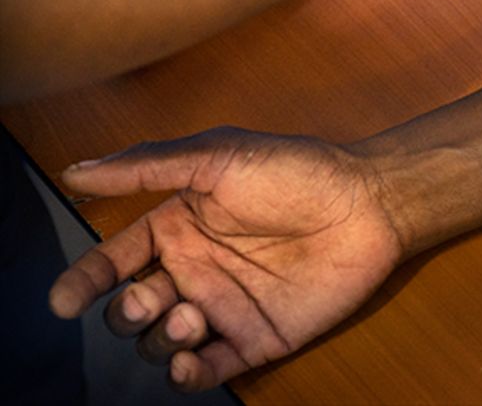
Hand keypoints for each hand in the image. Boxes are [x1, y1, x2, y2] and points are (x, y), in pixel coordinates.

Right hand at [48, 128, 402, 392]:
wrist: (369, 204)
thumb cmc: (300, 170)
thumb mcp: (219, 155)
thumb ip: (148, 166)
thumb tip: (78, 171)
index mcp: (179, 225)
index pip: (113, 259)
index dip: (83, 280)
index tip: (63, 299)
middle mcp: (195, 269)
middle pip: (131, 308)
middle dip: (126, 313)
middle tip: (151, 300)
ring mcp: (224, 306)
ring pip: (161, 342)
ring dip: (159, 339)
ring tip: (190, 315)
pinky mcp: (256, 337)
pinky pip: (206, 370)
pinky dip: (185, 374)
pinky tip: (188, 358)